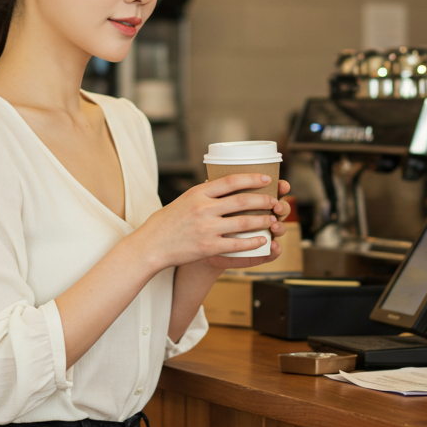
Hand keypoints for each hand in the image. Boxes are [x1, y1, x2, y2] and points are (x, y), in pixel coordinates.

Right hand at [131, 175, 289, 270]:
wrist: (151, 245)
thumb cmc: (166, 222)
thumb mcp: (184, 200)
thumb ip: (204, 194)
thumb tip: (223, 185)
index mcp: (198, 193)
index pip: (231, 181)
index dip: (252, 179)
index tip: (266, 179)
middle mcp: (203, 209)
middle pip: (242, 201)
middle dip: (263, 200)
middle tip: (275, 201)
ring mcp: (207, 228)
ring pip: (244, 222)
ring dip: (262, 220)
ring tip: (272, 219)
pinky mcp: (208, 247)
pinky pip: (237, 244)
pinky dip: (253, 242)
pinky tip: (262, 240)